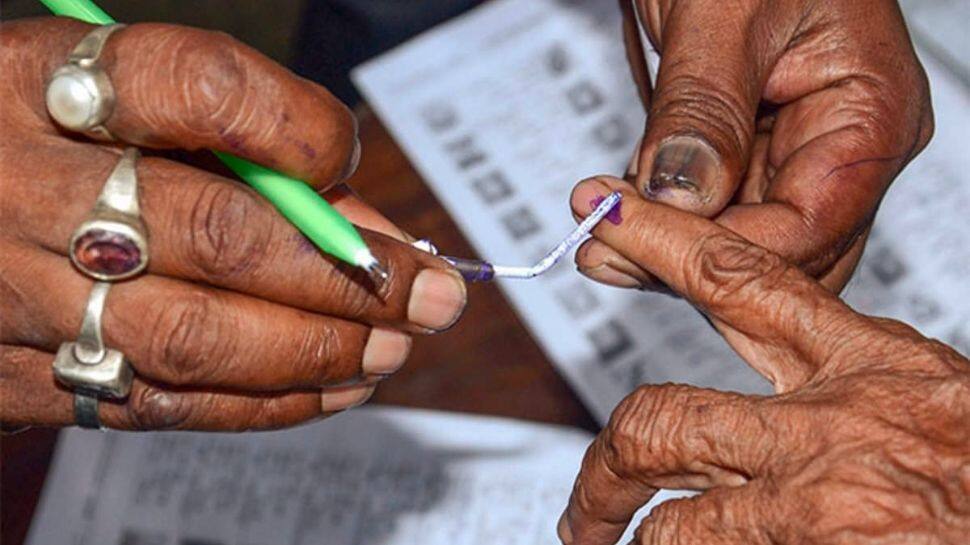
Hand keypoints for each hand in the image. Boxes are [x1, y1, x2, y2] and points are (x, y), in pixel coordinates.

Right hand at [0, 19, 466, 430]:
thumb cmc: (43, 149)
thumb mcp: (114, 108)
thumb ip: (240, 152)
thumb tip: (372, 229)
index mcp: (40, 83)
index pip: (198, 87)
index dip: (297, 128)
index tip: (346, 153)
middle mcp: (16, 187)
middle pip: (218, 234)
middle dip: (351, 274)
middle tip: (432, 295)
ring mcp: (7, 293)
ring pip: (195, 337)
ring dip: (320, 350)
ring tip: (393, 347)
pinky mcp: (11, 379)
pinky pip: (159, 405)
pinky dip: (265, 404)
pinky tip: (331, 389)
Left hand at [559, 178, 968, 543]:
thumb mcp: (939, 408)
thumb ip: (862, 396)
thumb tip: (792, 401)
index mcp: (876, 367)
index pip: (740, 279)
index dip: (661, 242)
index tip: (607, 216)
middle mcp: (836, 426)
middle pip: (665, 415)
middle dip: (608, 457)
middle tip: (588, 499)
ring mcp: (822, 498)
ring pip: (670, 506)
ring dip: (620, 526)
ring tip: (602, 542)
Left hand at [579, 0, 933, 291]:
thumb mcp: (723, 14)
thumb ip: (705, 111)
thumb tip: (684, 200)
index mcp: (869, 113)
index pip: (806, 228)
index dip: (718, 250)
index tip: (634, 242)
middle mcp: (843, 143)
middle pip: (781, 249)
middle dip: (692, 262)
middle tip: (606, 249)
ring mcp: (796, 147)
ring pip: (743, 238)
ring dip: (669, 246)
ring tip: (600, 234)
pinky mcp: (750, 146)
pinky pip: (715, 208)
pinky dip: (667, 218)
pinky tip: (620, 213)